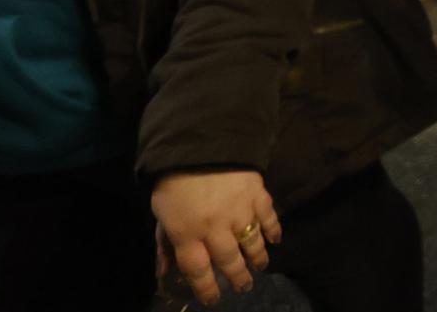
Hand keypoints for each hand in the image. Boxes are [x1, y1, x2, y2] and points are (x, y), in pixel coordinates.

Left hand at [150, 169, 279, 306]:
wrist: (199, 141)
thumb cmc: (174, 181)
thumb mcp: (161, 213)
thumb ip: (165, 243)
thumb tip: (164, 273)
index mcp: (187, 233)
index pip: (198, 271)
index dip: (206, 289)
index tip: (213, 299)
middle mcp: (215, 227)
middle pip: (229, 261)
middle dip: (237, 278)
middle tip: (243, 287)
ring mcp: (239, 210)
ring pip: (252, 243)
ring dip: (257, 259)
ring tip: (260, 267)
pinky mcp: (257, 193)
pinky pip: (270, 217)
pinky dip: (274, 230)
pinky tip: (275, 240)